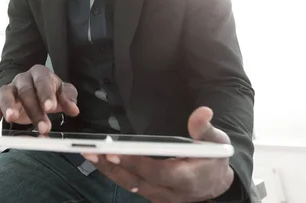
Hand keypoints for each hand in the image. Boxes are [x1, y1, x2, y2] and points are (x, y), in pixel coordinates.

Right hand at [0, 65, 78, 133]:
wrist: (38, 92)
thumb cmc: (51, 92)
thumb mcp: (63, 93)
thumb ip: (68, 99)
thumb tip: (74, 109)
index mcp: (39, 73)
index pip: (42, 82)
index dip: (45, 94)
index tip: (50, 107)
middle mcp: (23, 78)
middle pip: (26, 91)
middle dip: (34, 110)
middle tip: (44, 127)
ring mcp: (11, 88)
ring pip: (6, 93)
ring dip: (8, 106)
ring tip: (11, 118)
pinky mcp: (1, 100)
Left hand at [83, 107, 233, 202]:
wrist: (217, 184)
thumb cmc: (213, 159)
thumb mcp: (216, 142)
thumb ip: (205, 128)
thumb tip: (203, 112)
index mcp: (187, 178)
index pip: (157, 172)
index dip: (136, 163)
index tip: (115, 151)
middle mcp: (170, 192)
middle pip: (136, 181)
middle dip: (112, 166)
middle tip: (91, 151)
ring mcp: (160, 197)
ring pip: (130, 185)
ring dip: (108, 170)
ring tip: (88, 154)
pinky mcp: (153, 196)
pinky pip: (131, 186)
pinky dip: (115, 173)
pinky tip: (99, 161)